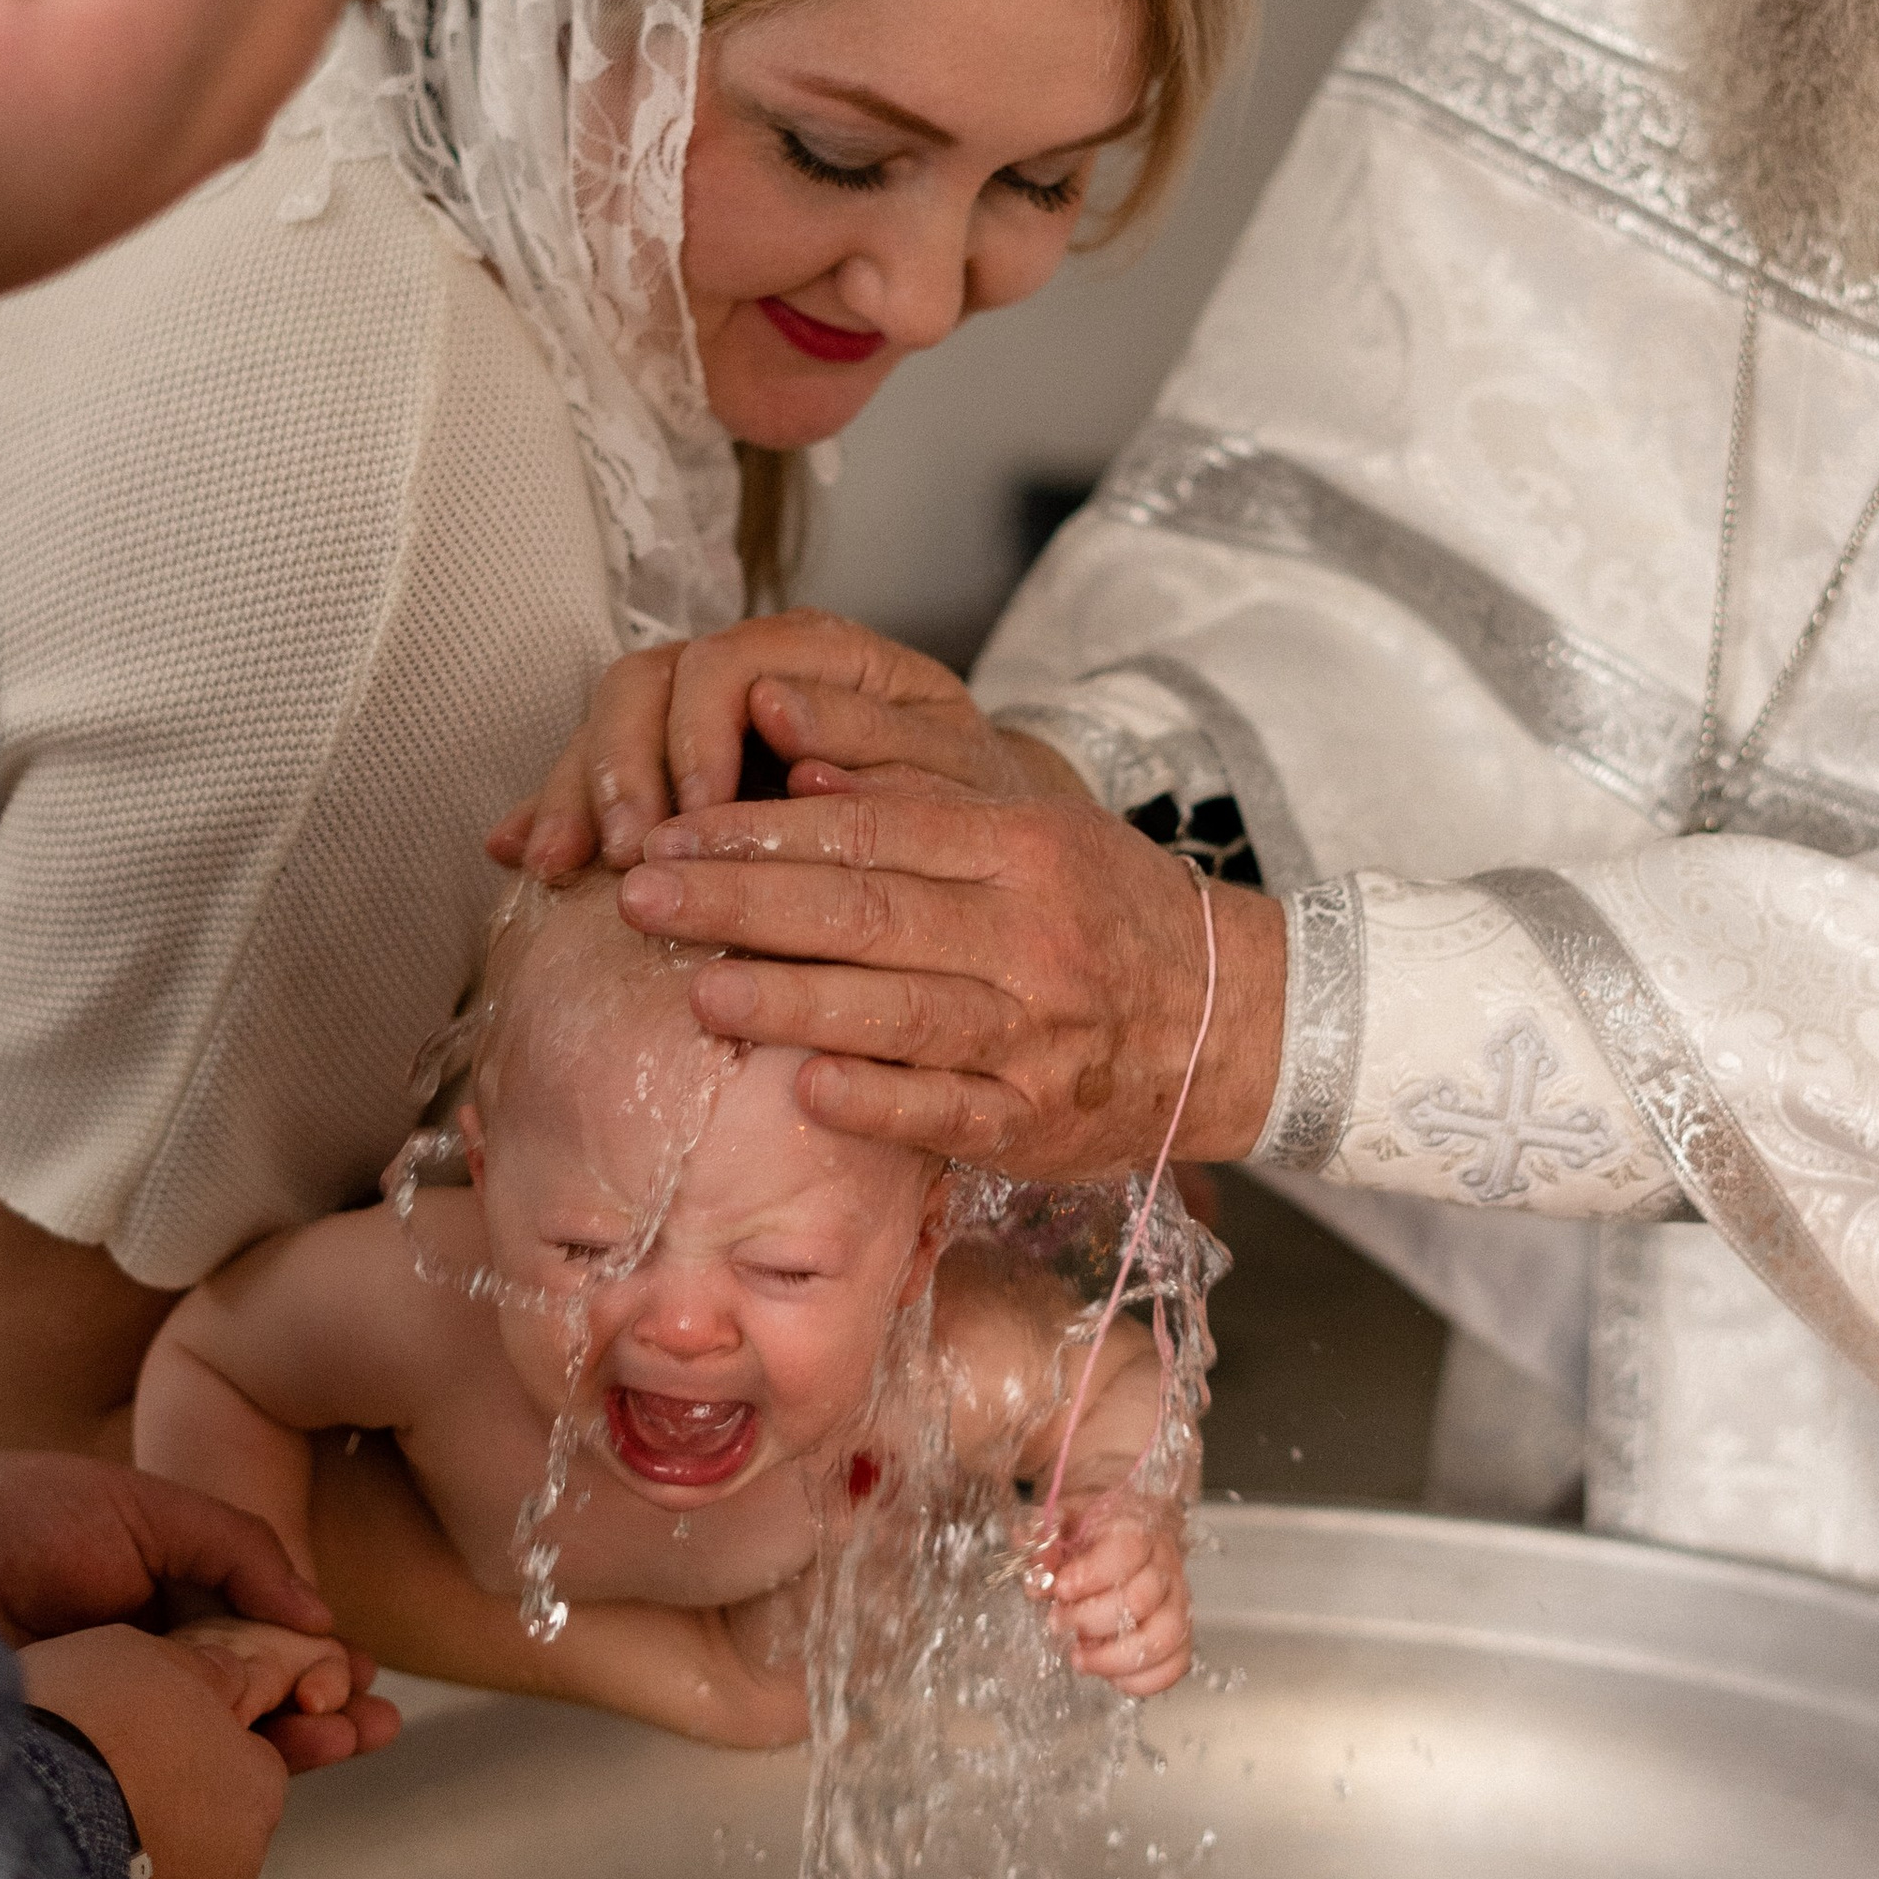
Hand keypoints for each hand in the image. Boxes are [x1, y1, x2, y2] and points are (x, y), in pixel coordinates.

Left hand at [0, 1452, 395, 1771]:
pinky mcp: (97, 1758)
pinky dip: (236, 1775)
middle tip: (376, 1722)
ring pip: (227, 1738)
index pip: (260, 1637)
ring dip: (299, 1743)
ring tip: (355, 1742)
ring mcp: (127, 1713)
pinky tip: (281, 1771)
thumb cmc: (20, 1519)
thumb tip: (319, 1613)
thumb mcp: (143, 1510)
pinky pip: (178, 1773)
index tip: (359, 1672)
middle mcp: (152, 1662)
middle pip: (257, 1694)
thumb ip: (238, 1549)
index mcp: (164, 1599)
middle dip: (325, 1707)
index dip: (316, 1656)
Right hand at [14, 1622, 294, 1878]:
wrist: (0, 1829)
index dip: (187, 1747)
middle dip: (153, 1815)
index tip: (135, 1738)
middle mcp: (228, 1878)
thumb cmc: (82, 1735)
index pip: (242, 1766)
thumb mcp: (144, 1658)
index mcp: (252, 1792)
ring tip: (46, 1838)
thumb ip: (196, 1673)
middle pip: (200, 1837)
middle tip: (85, 1784)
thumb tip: (225, 1677)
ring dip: (114, 1875)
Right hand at [489, 613, 1082, 876]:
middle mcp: (751, 669)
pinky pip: (594, 775)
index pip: (730, 662)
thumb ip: (877, 741)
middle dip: (620, 766)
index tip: (694, 816)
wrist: (978, 849)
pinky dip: (555, 813)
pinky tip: (520, 857)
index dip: (698, 734)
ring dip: (575, 791)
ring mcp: (700, 716)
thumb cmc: (972, 811)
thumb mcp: (954, 777)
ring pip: (609, 722)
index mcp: (824, 655)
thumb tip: (778, 709)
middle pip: (649, 682)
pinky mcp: (668, 770)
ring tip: (557, 866)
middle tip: (622, 854)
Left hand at [620, 783, 1288, 1176]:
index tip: (671, 833)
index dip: (759, 831)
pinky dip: (879, 1101)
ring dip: (791, 1001)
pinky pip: (947, 1110)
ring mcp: (1033, 1031)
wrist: (1235, 1018)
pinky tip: (807, 1092)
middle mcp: (1027, 933)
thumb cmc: (1102, 913)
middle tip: (642, 896)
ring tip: (697, 991)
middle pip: (865, 910)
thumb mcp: (1032, 827)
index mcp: (1020, 848)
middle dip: (741, 902)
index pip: (869, 830)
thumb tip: (796, 760)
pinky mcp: (1035, 1119)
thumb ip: (919, 794)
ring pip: (897, 1008)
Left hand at [1028, 1497, 1191, 1697]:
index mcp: (1137, 1530)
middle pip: (1141, 1600)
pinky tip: (1108, 1673)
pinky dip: (1142, 1679)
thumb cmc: (1093, 1530)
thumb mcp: (1062, 1521)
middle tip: (1058, 1622)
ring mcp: (1177, 1602)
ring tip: (1079, 1658)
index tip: (1060, 1588)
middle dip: (1091, 1619)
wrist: (1127, 1535)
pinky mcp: (1179, 1634)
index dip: (1091, 1575)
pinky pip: (1175, 1664)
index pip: (1127, 1551)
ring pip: (1164, 1638)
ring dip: (1116, 1658)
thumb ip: (1043, 1541)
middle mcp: (1165, 1566)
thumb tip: (1037, 1579)